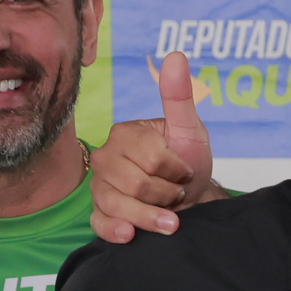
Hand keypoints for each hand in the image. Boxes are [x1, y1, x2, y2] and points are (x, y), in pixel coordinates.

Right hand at [88, 53, 217, 241]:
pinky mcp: (100, 212)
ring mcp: (100, 186)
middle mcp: (106, 158)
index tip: (185, 171)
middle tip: (178, 192)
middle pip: (135, 184)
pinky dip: (118, 231)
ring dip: (152, 217)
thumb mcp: (190, 129)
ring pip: (119, 205)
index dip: (176, 169)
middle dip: (167, 195)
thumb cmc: (188, 162)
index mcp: (125, 134)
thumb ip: (180, 96)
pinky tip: (132, 235)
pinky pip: (101, 224)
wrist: (189, 197)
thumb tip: (176, 55)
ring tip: (172, 218)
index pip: (150, 157)